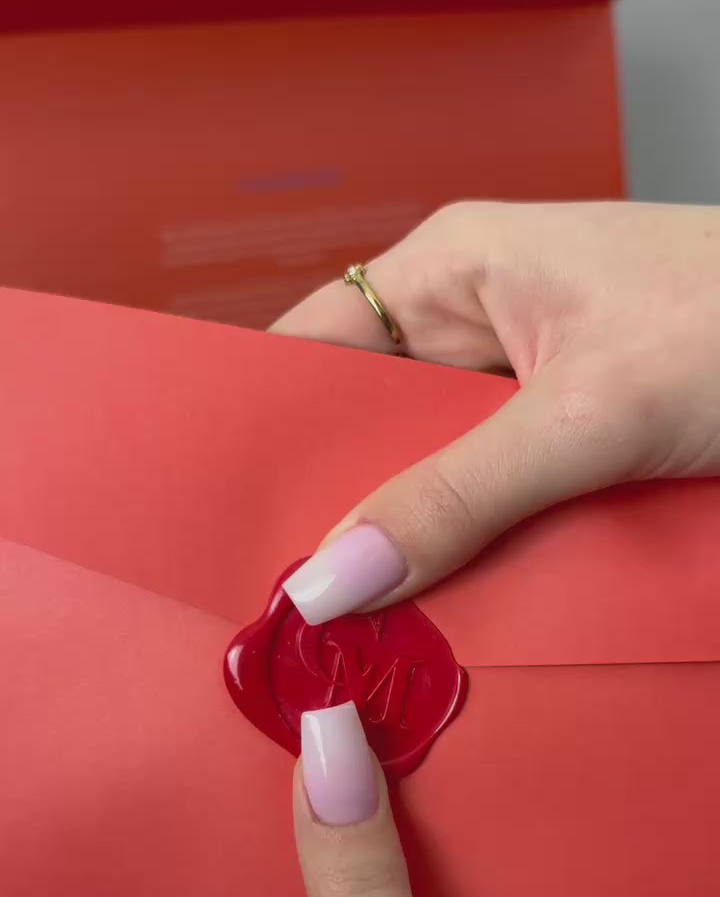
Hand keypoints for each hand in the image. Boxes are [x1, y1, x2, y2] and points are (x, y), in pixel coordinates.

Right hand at [273, 202, 719, 624]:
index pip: (313, 352)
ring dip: (411, 545)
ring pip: (433, 478)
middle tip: (296, 608)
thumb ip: (459, 495)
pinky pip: (495, 507)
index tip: (231, 529)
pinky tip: (446, 610)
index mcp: (450, 271)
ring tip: (357, 626)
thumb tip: (338, 576)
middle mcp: (475, 327)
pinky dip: (475, 556)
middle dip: (338, 511)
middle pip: (369, 429)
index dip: (267, 438)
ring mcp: (525, 392)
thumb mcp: (586, 413)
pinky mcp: (569, 446)